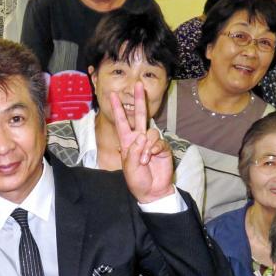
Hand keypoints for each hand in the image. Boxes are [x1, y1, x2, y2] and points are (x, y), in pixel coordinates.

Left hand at [109, 83, 173, 203]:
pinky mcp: (163, 148)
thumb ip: (134, 151)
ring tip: (144, 160)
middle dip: (139, 99)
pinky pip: (159, 142)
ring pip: (151, 132)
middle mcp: (140, 138)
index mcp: (127, 141)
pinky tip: (152, 158)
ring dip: (146, 147)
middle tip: (139, 84)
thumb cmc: (137, 180)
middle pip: (141, 115)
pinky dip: (154, 150)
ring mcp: (152, 142)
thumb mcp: (129, 166)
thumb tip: (142, 136)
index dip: (118, 108)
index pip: (122, 121)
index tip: (112, 95)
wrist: (151, 191)